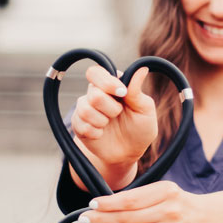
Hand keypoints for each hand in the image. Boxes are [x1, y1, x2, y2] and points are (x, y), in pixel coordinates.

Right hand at [71, 65, 157, 187]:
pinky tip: (101, 134)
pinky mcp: (78, 124)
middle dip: (110, 108)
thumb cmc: (140, 129)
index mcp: (111, 84)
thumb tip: (142, 69)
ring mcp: (85, 107)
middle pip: (93, 93)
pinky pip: (81, 125)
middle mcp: (95, 92)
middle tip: (118, 114)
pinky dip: (96, 132)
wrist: (128, 153)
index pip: (96, 72)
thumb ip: (137, 90)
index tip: (121, 94)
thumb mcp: (144, 110)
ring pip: (85, 110)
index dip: (107, 82)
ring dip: (103, 121)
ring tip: (109, 124)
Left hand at [78, 181, 217, 222]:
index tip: (92, 204)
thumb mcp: (164, 190)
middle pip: (127, 218)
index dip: (109, 203)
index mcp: (166, 192)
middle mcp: (168, 211)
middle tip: (83, 219)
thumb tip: (106, 205)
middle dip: (101, 219)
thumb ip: (140, 196)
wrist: (207, 219)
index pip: (131, 199)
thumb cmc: (180, 202)